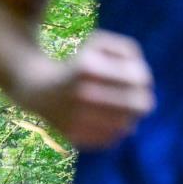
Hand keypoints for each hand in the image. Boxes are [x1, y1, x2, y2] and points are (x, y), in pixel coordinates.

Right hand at [13, 30, 154, 148]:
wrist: (37, 90)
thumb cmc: (77, 65)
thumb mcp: (98, 43)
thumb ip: (126, 49)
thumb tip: (143, 79)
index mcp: (90, 68)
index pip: (138, 79)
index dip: (145, 80)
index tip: (141, 82)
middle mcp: (81, 93)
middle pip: (136, 105)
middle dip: (143, 103)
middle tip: (141, 102)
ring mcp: (75, 117)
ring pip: (125, 126)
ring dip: (130, 120)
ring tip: (125, 114)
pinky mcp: (72, 135)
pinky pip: (109, 140)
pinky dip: (115, 133)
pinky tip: (110, 125)